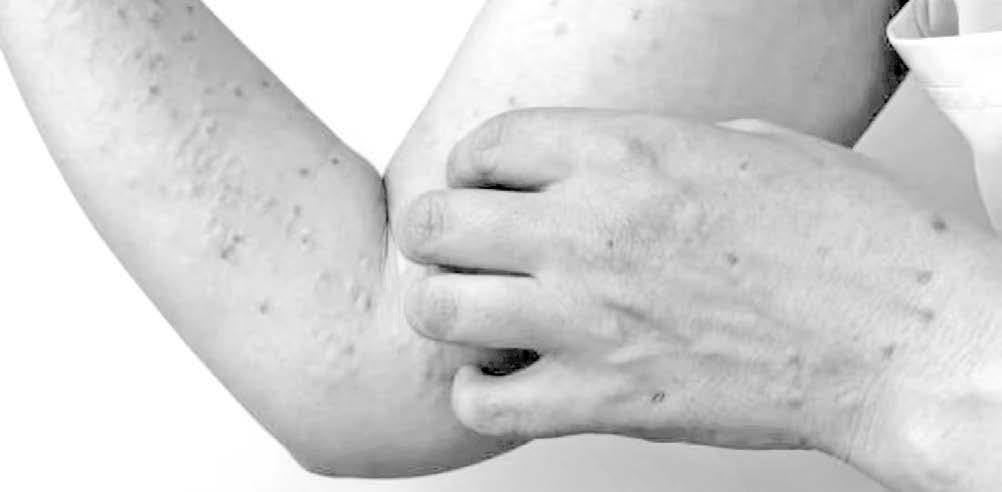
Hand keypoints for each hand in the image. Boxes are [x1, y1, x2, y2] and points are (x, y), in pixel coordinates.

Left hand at [395, 109, 996, 462]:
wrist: (896, 336)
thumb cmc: (843, 238)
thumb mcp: (744, 146)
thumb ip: (652, 150)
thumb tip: (607, 162)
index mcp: (622, 154)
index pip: (484, 145)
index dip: (473, 168)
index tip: (484, 187)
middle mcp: (586, 230)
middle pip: (434, 223)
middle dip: (437, 234)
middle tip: (462, 248)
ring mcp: (586, 318)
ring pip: (436, 309)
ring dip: (445, 308)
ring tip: (477, 311)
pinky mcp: (603, 398)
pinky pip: (483, 403)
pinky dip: (481, 391)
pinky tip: (511, 375)